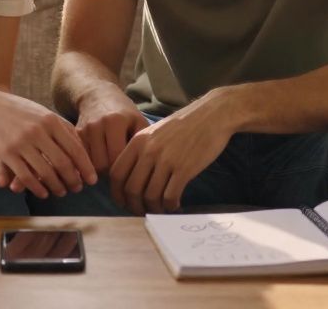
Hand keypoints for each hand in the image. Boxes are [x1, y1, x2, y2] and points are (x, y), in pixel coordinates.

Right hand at [0, 87, 97, 198]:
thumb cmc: (20, 111)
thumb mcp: (43, 113)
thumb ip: (63, 128)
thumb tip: (82, 146)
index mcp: (51, 120)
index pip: (75, 148)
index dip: (86, 167)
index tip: (92, 179)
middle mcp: (38, 131)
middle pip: (63, 163)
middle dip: (73, 180)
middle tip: (77, 188)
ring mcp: (21, 142)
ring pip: (45, 172)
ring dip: (56, 186)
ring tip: (61, 192)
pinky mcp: (6, 153)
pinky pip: (26, 176)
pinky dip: (37, 188)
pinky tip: (43, 193)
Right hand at [73, 89, 148, 175]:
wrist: (97, 94)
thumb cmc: (123, 112)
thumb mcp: (138, 122)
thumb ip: (142, 143)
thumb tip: (141, 168)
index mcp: (116, 122)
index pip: (118, 158)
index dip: (125, 168)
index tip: (130, 170)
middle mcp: (97, 125)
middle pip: (102, 164)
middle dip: (111, 172)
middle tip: (119, 170)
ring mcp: (84, 130)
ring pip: (89, 164)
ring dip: (99, 170)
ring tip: (109, 166)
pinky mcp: (75, 134)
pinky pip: (81, 157)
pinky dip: (89, 163)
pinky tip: (98, 160)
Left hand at [109, 98, 231, 214]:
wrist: (211, 116)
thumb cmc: (184, 125)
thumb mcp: (155, 132)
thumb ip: (141, 151)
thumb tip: (132, 177)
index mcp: (138, 142)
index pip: (116, 173)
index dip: (117, 192)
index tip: (124, 202)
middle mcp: (148, 151)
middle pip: (131, 188)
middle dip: (134, 206)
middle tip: (142, 211)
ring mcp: (166, 160)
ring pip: (150, 196)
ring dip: (154, 208)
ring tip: (160, 209)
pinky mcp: (184, 169)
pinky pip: (170, 196)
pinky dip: (170, 206)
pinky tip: (175, 205)